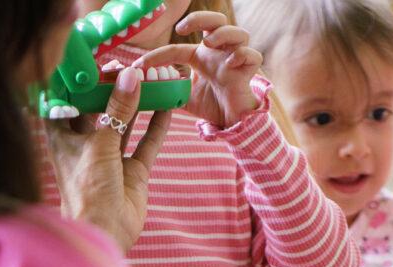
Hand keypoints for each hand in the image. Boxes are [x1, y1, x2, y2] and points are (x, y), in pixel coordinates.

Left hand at [44, 67, 170, 251]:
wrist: (104, 232)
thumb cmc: (87, 190)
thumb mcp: (100, 143)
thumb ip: (118, 110)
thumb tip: (131, 77)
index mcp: (63, 136)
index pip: (69, 100)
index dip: (81, 80)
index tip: (96, 61)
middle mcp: (85, 143)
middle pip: (100, 108)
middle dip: (114, 89)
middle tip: (129, 67)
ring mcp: (111, 157)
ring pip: (126, 123)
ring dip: (139, 104)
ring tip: (152, 80)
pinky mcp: (133, 171)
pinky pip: (147, 143)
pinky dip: (157, 126)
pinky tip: (168, 106)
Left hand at [139, 11, 261, 128]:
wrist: (231, 123)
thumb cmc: (211, 106)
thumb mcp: (183, 95)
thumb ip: (169, 88)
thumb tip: (146, 87)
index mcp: (201, 57)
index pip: (178, 47)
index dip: (158, 55)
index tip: (140, 65)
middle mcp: (219, 53)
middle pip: (217, 20)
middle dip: (200, 18)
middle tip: (182, 30)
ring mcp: (236, 61)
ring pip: (240, 33)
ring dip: (223, 33)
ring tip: (209, 44)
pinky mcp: (249, 73)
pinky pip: (253, 56)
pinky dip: (242, 55)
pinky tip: (230, 64)